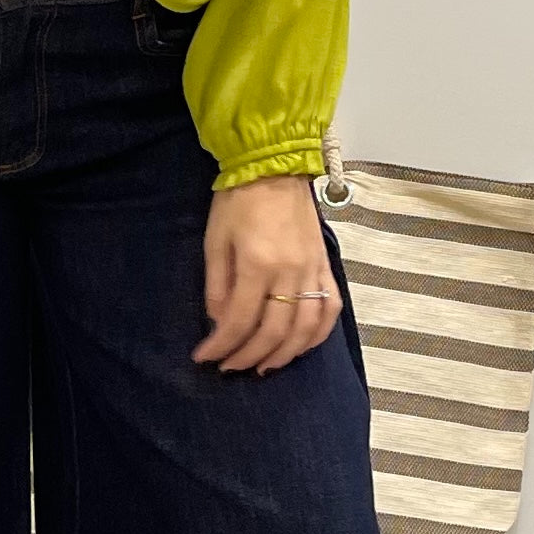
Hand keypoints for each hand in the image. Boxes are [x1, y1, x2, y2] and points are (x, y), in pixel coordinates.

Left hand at [191, 175, 342, 374]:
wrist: (274, 165)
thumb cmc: (238, 199)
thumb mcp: (215, 239)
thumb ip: (217, 284)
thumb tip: (219, 323)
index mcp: (258, 264)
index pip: (239, 320)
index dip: (221, 346)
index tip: (203, 357)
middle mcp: (290, 273)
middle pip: (273, 332)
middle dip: (248, 357)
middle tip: (230, 367)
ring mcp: (313, 271)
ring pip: (304, 329)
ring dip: (283, 355)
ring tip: (262, 366)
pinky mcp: (325, 265)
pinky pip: (329, 309)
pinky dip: (317, 335)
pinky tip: (300, 346)